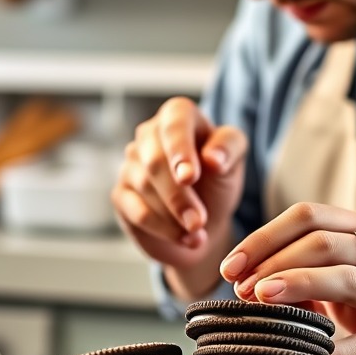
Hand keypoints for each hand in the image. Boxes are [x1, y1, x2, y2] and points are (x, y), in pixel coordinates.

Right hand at [111, 97, 247, 281]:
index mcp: (177, 116)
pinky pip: (137, 212)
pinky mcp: (121, 195)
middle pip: (155, 161)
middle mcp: (148, 135)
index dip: (180, 149)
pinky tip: (186, 238)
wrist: (203, 222)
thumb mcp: (234, 160)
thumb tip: (212, 159)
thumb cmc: (217, 181)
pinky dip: (163, 229)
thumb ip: (229, 149)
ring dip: (174, 215)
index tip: (189, 177)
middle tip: (199, 220)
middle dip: (178, 194)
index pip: (174, 123)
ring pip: (145, 188)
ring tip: (199, 231)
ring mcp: (130, 165)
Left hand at [218, 202, 355, 354]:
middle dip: (274, 262)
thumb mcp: (336, 285)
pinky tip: (310, 353)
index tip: (230, 266)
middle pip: (323, 242)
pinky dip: (336, 347)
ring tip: (263, 299)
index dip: (263, 237)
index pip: (308, 216)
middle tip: (242, 288)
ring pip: (347, 279)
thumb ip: (298, 275)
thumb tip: (244, 281)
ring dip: (299, 285)